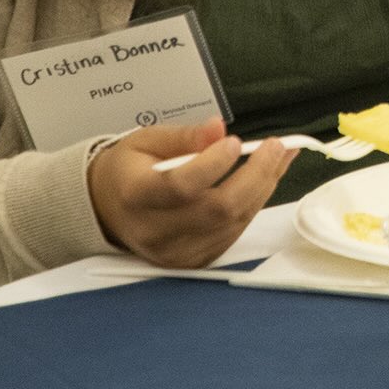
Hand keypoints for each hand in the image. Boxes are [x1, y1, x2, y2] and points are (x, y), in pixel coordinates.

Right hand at [86, 118, 291, 267]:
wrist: (109, 209)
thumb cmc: (130, 170)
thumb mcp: (147, 140)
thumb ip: (185, 136)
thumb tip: (218, 129)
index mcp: (136, 195)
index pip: (181, 187)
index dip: (213, 165)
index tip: (234, 142)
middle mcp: (155, 230)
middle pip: (218, 209)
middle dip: (256, 175)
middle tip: (276, 145)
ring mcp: (176, 251)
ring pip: (234, 221)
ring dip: (264, 186)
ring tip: (279, 156)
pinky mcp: (194, 260)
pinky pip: (235, 232)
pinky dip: (254, 203)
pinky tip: (265, 178)